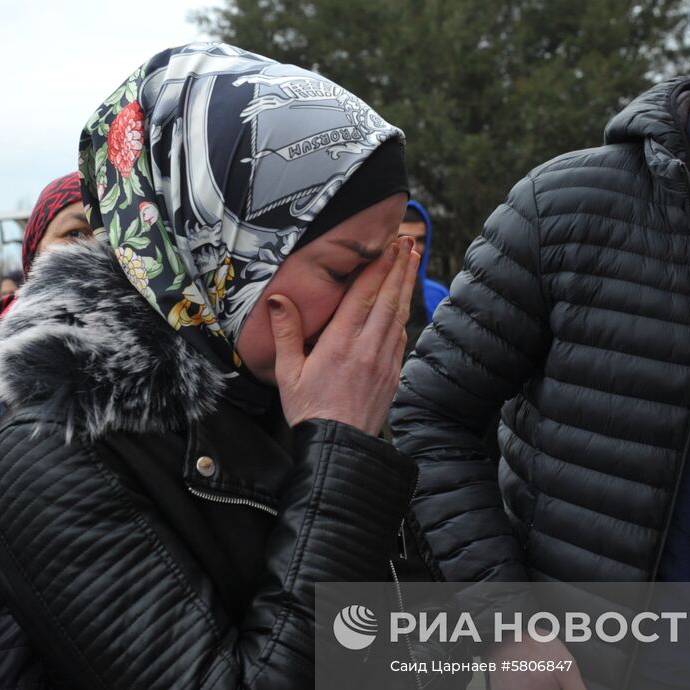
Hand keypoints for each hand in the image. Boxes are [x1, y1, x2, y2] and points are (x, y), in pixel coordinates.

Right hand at [269, 237, 417, 435]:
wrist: (337, 448)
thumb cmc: (308, 411)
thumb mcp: (287, 372)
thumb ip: (285, 332)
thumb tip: (278, 299)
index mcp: (340, 343)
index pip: (364, 295)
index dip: (378, 267)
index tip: (390, 245)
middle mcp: (367, 348)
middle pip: (388, 299)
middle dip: (400, 268)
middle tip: (409, 241)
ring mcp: (384, 362)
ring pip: (399, 316)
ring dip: (405, 287)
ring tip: (411, 263)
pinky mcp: (392, 376)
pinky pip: (400, 339)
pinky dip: (402, 317)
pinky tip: (402, 307)